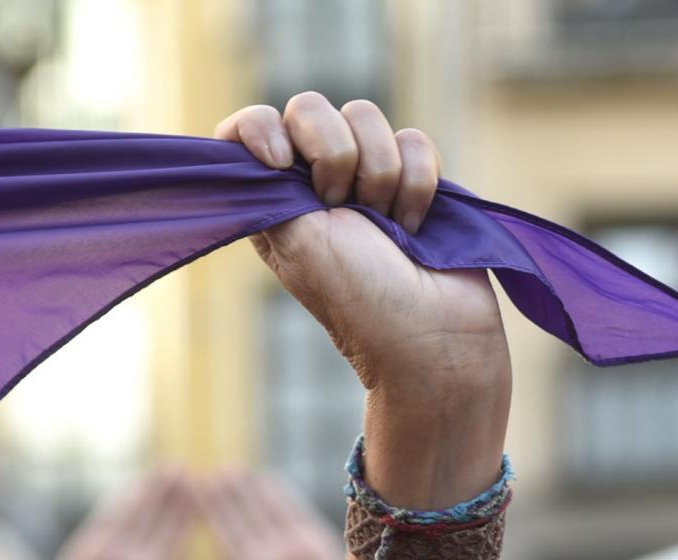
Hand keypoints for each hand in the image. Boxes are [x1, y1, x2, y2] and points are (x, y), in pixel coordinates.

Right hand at [31, 468, 201, 559]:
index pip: (175, 540)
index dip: (188, 518)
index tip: (205, 496)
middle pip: (160, 522)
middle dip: (174, 497)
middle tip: (188, 469)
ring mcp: (117, 552)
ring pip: (138, 515)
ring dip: (152, 492)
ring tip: (168, 466)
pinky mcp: (94, 547)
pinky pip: (113, 518)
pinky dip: (126, 501)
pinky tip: (137, 483)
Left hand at [195, 469, 343, 559]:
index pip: (230, 540)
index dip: (215, 517)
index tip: (198, 494)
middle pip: (246, 522)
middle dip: (231, 498)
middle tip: (213, 472)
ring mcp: (294, 553)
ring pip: (268, 514)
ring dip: (252, 492)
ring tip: (235, 468)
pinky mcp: (317, 547)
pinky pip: (295, 516)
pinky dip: (282, 497)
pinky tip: (269, 478)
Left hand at [214, 95, 507, 406]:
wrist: (433, 334)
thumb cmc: (360, 299)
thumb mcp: (293, 240)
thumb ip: (266, 183)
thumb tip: (244, 137)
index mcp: (275, 199)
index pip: (250, 127)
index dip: (261, 129)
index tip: (280, 162)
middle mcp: (316, 182)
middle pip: (311, 107)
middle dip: (334, 154)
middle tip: (342, 208)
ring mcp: (367, 178)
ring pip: (367, 116)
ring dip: (381, 176)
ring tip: (387, 227)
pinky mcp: (414, 180)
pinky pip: (414, 141)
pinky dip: (417, 185)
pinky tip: (415, 226)